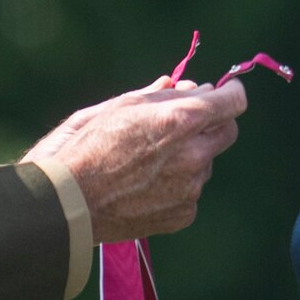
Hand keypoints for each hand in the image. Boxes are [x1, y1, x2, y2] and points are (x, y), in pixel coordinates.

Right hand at [24, 78, 248, 244]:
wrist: (66, 203)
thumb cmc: (85, 146)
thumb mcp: (119, 107)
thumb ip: (160, 95)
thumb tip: (183, 86)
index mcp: (181, 120)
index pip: (233, 102)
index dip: (230, 92)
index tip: (224, 90)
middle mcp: (193, 155)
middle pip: (227, 131)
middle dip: (213, 121)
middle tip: (187, 119)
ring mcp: (190, 188)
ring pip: (206, 162)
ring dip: (190, 153)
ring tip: (147, 158)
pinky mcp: (182, 214)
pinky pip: (191, 191)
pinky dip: (178, 184)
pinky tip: (145, 183)